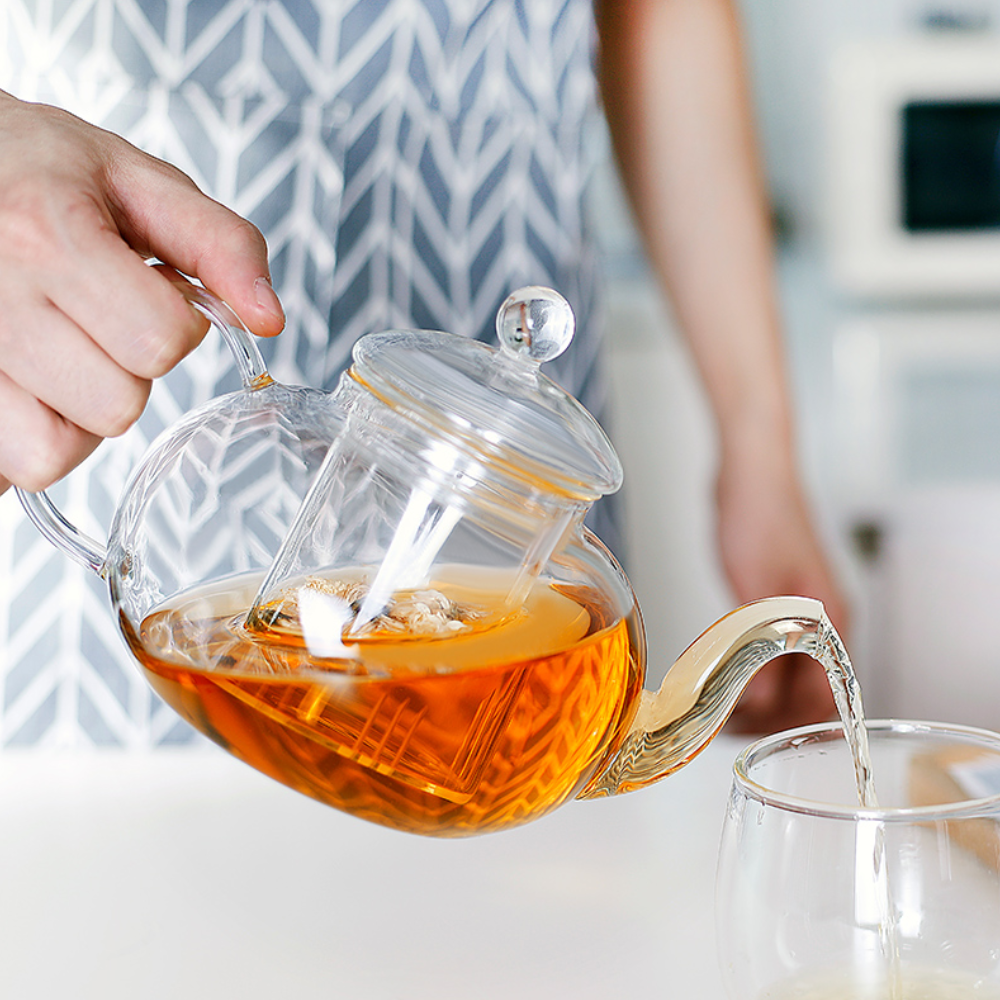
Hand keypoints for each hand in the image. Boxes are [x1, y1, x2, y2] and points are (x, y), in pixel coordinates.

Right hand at [0, 91, 284, 494]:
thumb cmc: (41, 171)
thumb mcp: (138, 182)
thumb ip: (220, 244)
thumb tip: (269, 320)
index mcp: (46, 235)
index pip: (160, 343)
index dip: (176, 327)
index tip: (149, 291)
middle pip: (116, 408)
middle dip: (127, 372)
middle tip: (95, 321)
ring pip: (54, 453)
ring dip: (76, 415)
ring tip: (59, 352)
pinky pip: (9, 467)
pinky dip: (27, 437)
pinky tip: (28, 380)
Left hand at [714, 440, 850, 734]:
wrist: (752, 470)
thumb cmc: (759, 516)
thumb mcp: (756, 591)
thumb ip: (760, 647)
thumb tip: (757, 699)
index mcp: (830, 620)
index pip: (822, 696)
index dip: (786, 721)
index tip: (749, 732)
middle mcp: (826, 619)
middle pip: (811, 690)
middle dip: (774, 716)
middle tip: (732, 727)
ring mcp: (807, 608)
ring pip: (794, 671)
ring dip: (765, 695)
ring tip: (727, 709)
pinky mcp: (786, 597)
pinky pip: (780, 648)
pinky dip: (759, 668)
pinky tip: (731, 672)